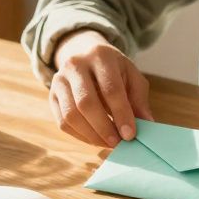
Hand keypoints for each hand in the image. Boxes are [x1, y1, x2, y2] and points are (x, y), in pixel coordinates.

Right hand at [49, 29, 152, 146]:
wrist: (85, 56)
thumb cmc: (114, 70)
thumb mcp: (132, 77)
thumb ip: (139, 100)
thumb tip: (147, 125)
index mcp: (101, 56)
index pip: (110, 89)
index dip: (121, 114)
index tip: (130, 134)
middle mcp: (76, 64)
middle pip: (86, 103)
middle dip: (104, 127)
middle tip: (118, 142)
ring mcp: (60, 80)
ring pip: (71, 115)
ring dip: (92, 135)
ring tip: (108, 142)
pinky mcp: (51, 95)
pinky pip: (63, 122)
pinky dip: (80, 136)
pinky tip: (95, 138)